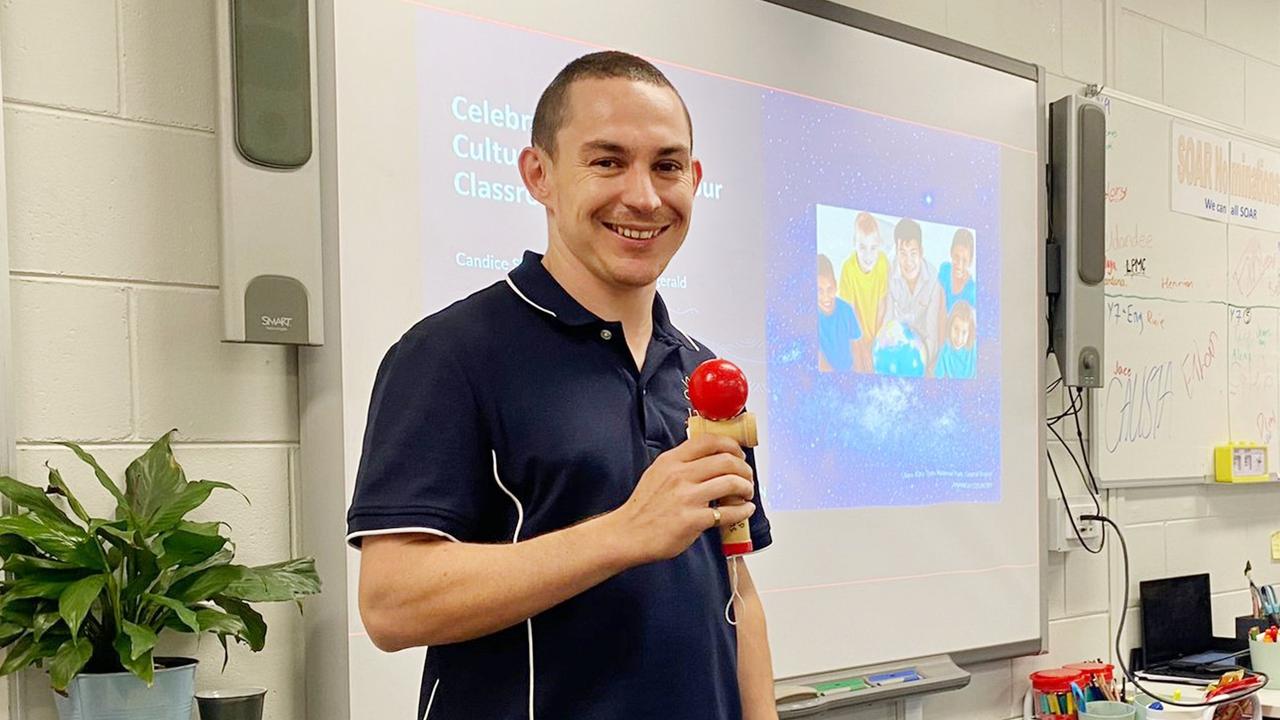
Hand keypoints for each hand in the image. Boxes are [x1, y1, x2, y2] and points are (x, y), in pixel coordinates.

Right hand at [611, 433, 755, 563]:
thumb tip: (710, 457)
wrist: (628, 534)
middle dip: (744, 469)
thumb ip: (681, 463)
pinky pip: (728, 512)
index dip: (732, 445)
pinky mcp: (692, 520)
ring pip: (731, 482)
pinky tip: (745, 510)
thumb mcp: (657, 473)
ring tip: (746, 493)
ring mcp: (686, 497)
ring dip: (746, 487)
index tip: (739, 454)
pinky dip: (743, 510)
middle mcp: (680, 474)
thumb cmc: (643, 507)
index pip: (709, 441)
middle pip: (726, 460)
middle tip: (747, 477)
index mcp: (671, 460)